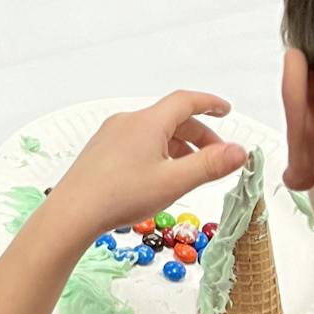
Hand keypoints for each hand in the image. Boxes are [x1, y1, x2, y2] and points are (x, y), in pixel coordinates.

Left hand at [44, 92, 246, 237]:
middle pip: (172, 119)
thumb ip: (210, 165)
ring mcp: (112, 135)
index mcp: (148, 122)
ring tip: (192, 172)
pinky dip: (159, 153)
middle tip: (217, 159)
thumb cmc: (121, 195)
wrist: (73, 212)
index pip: (185, 101)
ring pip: (155, 132)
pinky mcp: (102, 150)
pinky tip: (162, 177)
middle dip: (199, 136)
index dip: (209, 103)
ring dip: (179, 147)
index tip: (226, 110)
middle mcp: (128, 122)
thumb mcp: (174, 182)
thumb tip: (240, 150)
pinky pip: (138, 143)